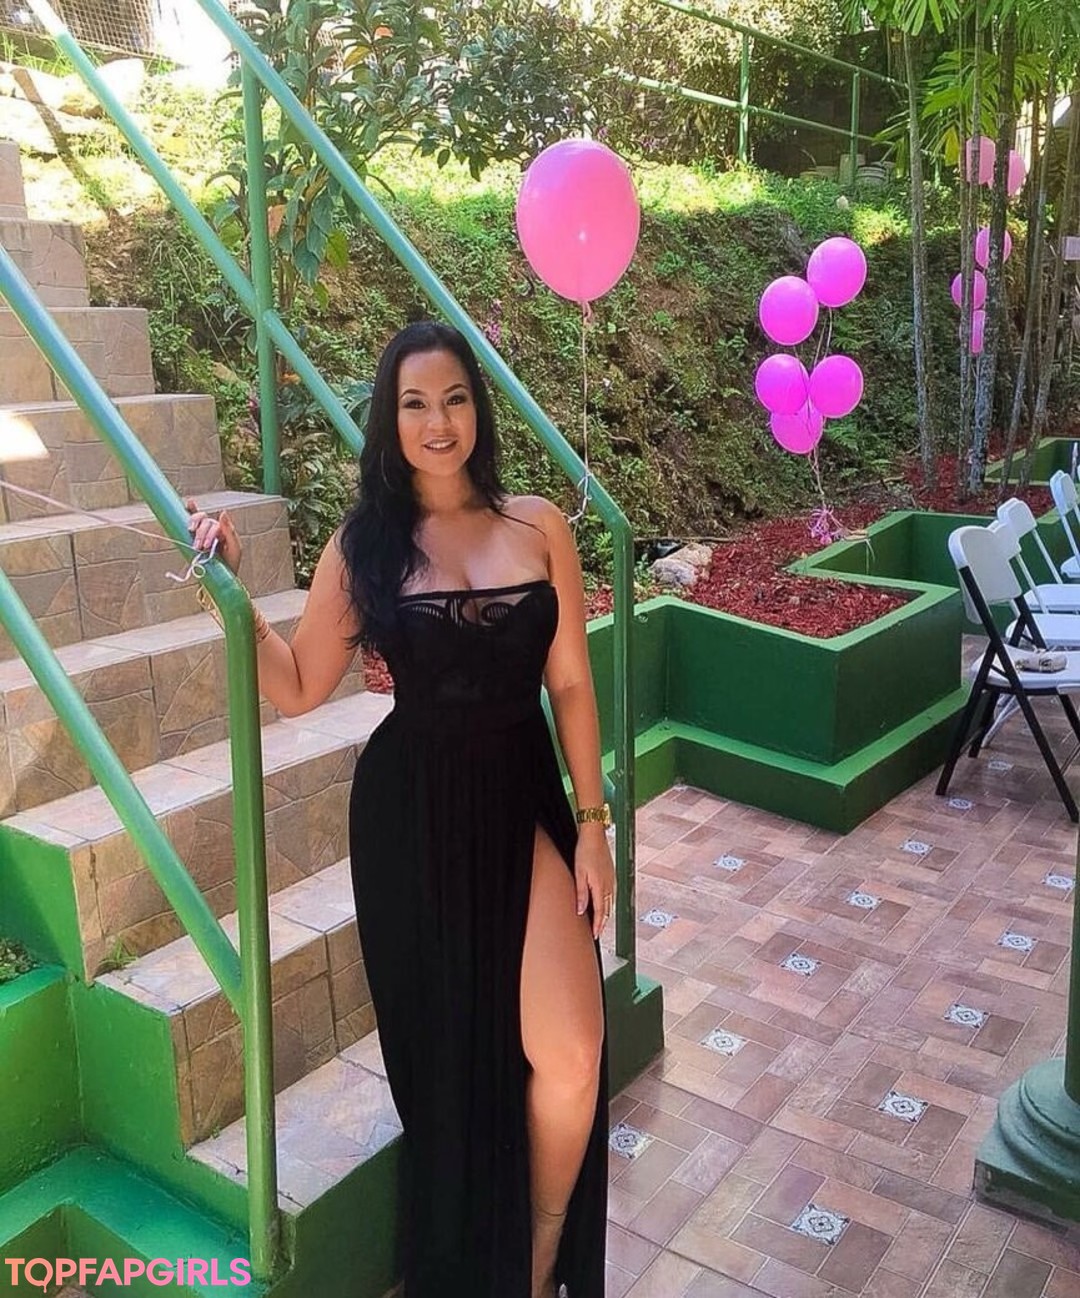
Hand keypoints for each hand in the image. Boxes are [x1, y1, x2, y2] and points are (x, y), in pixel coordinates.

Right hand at [186, 498, 241, 574]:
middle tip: (199, 547)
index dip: (209, 534)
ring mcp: (203, 531)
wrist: (220, 579)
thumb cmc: (229, 564)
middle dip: (201, 534)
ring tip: (193, 542)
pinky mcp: (193, 536)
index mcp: (223, 530)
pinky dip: (189, 510)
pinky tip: (188, 504)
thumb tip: (223, 512)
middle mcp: (213, 528)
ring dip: (193, 526)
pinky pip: (191, 519)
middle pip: (205, 522)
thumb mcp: (234, 549)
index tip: (205, 546)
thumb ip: (230, 531)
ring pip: (196, 521)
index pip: (214, 524)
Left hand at [574, 825, 615, 939]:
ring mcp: (612, 879)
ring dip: (606, 913)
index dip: (598, 925)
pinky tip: (605, 903)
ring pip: (611, 902)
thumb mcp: (579, 873)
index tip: (595, 935)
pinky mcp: (612, 874)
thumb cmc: (585, 851)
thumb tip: (581, 911)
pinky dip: (609, 903)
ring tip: (601, 922)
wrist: (595, 835)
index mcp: (601, 886)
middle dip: (603, 922)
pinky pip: (612, 894)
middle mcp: (609, 885)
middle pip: (608, 909)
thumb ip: (581, 893)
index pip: (601, 912)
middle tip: (598, 933)